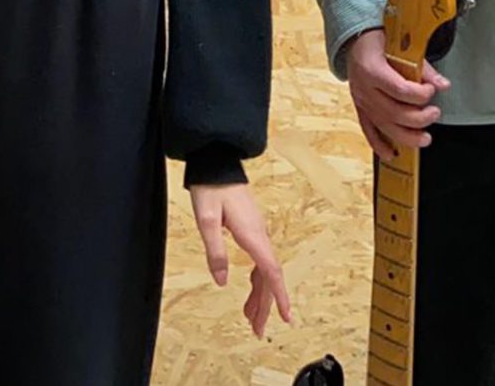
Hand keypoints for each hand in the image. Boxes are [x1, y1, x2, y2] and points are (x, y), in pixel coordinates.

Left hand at [189, 182, 292, 338]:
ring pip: (264, 272)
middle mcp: (260, 236)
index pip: (272, 273)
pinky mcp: (251, 230)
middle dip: (266, 306)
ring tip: (250, 318)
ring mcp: (257, 233)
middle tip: (257, 330)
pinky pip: (259, 262)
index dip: (280, 297)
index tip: (287, 318)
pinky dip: (256, 281)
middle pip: (269, 278)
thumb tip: (223, 281)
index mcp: (253, 236)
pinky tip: (250, 291)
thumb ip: (215, 251)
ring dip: (260, 296)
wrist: (217, 164)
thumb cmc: (211, 187)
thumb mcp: (206, 220)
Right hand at [346, 28, 448, 160]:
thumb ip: (422, 67)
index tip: (431, 91)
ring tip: (425, 138)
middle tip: (435, 113)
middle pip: (394, 112)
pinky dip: (379, 145)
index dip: (420, 95)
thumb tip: (442, 85)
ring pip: (384, 126)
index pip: (400, 90)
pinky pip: (368, 131)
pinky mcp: (360, 109)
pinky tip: (391, 154)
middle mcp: (364, 89)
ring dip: (407, 137)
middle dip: (419, 118)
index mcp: (372, 70)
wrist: (355, 41)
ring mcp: (361, 101)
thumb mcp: (401, 46)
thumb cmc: (379, 41)